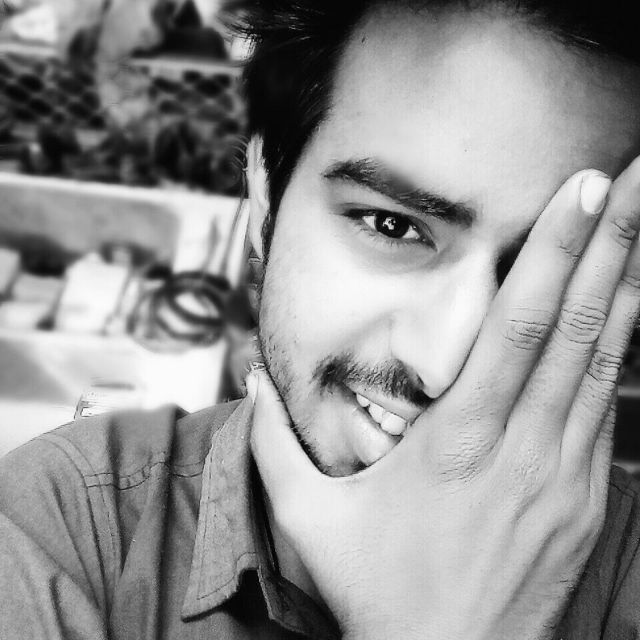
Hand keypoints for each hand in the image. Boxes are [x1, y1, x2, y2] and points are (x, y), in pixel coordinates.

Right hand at [249, 160, 639, 639]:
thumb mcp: (308, 522)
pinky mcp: (585, 498)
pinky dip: (621, 348)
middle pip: (577, 325)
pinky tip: (630, 307)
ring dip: (628, 284)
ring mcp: (565, 473)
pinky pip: (609, 405)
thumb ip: (275, 446)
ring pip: (606, 360)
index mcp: (459, 442)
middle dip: (613, 242)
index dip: (554, 252)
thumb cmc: (380, 593)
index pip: (518, 326)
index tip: (584, 190)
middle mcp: (523, 447)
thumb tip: (251, 381)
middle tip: (638, 175)